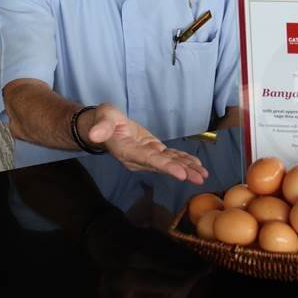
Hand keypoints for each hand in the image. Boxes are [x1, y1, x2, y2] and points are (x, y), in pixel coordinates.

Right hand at [85, 104, 208, 182]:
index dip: (166, 167)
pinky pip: (170, 158)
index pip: (149, 160)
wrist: (104, 126)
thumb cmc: (103, 120)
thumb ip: (101, 127)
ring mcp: (147, 157)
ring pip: (169, 163)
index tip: (181, 174)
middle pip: (162, 166)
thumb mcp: (102, 119)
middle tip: (199, 178)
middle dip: (182, 172)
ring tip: (203, 175)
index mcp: (128, 152)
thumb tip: (95, 134)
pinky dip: (184, 161)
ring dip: (187, 169)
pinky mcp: (153, 151)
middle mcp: (139, 159)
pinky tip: (196, 165)